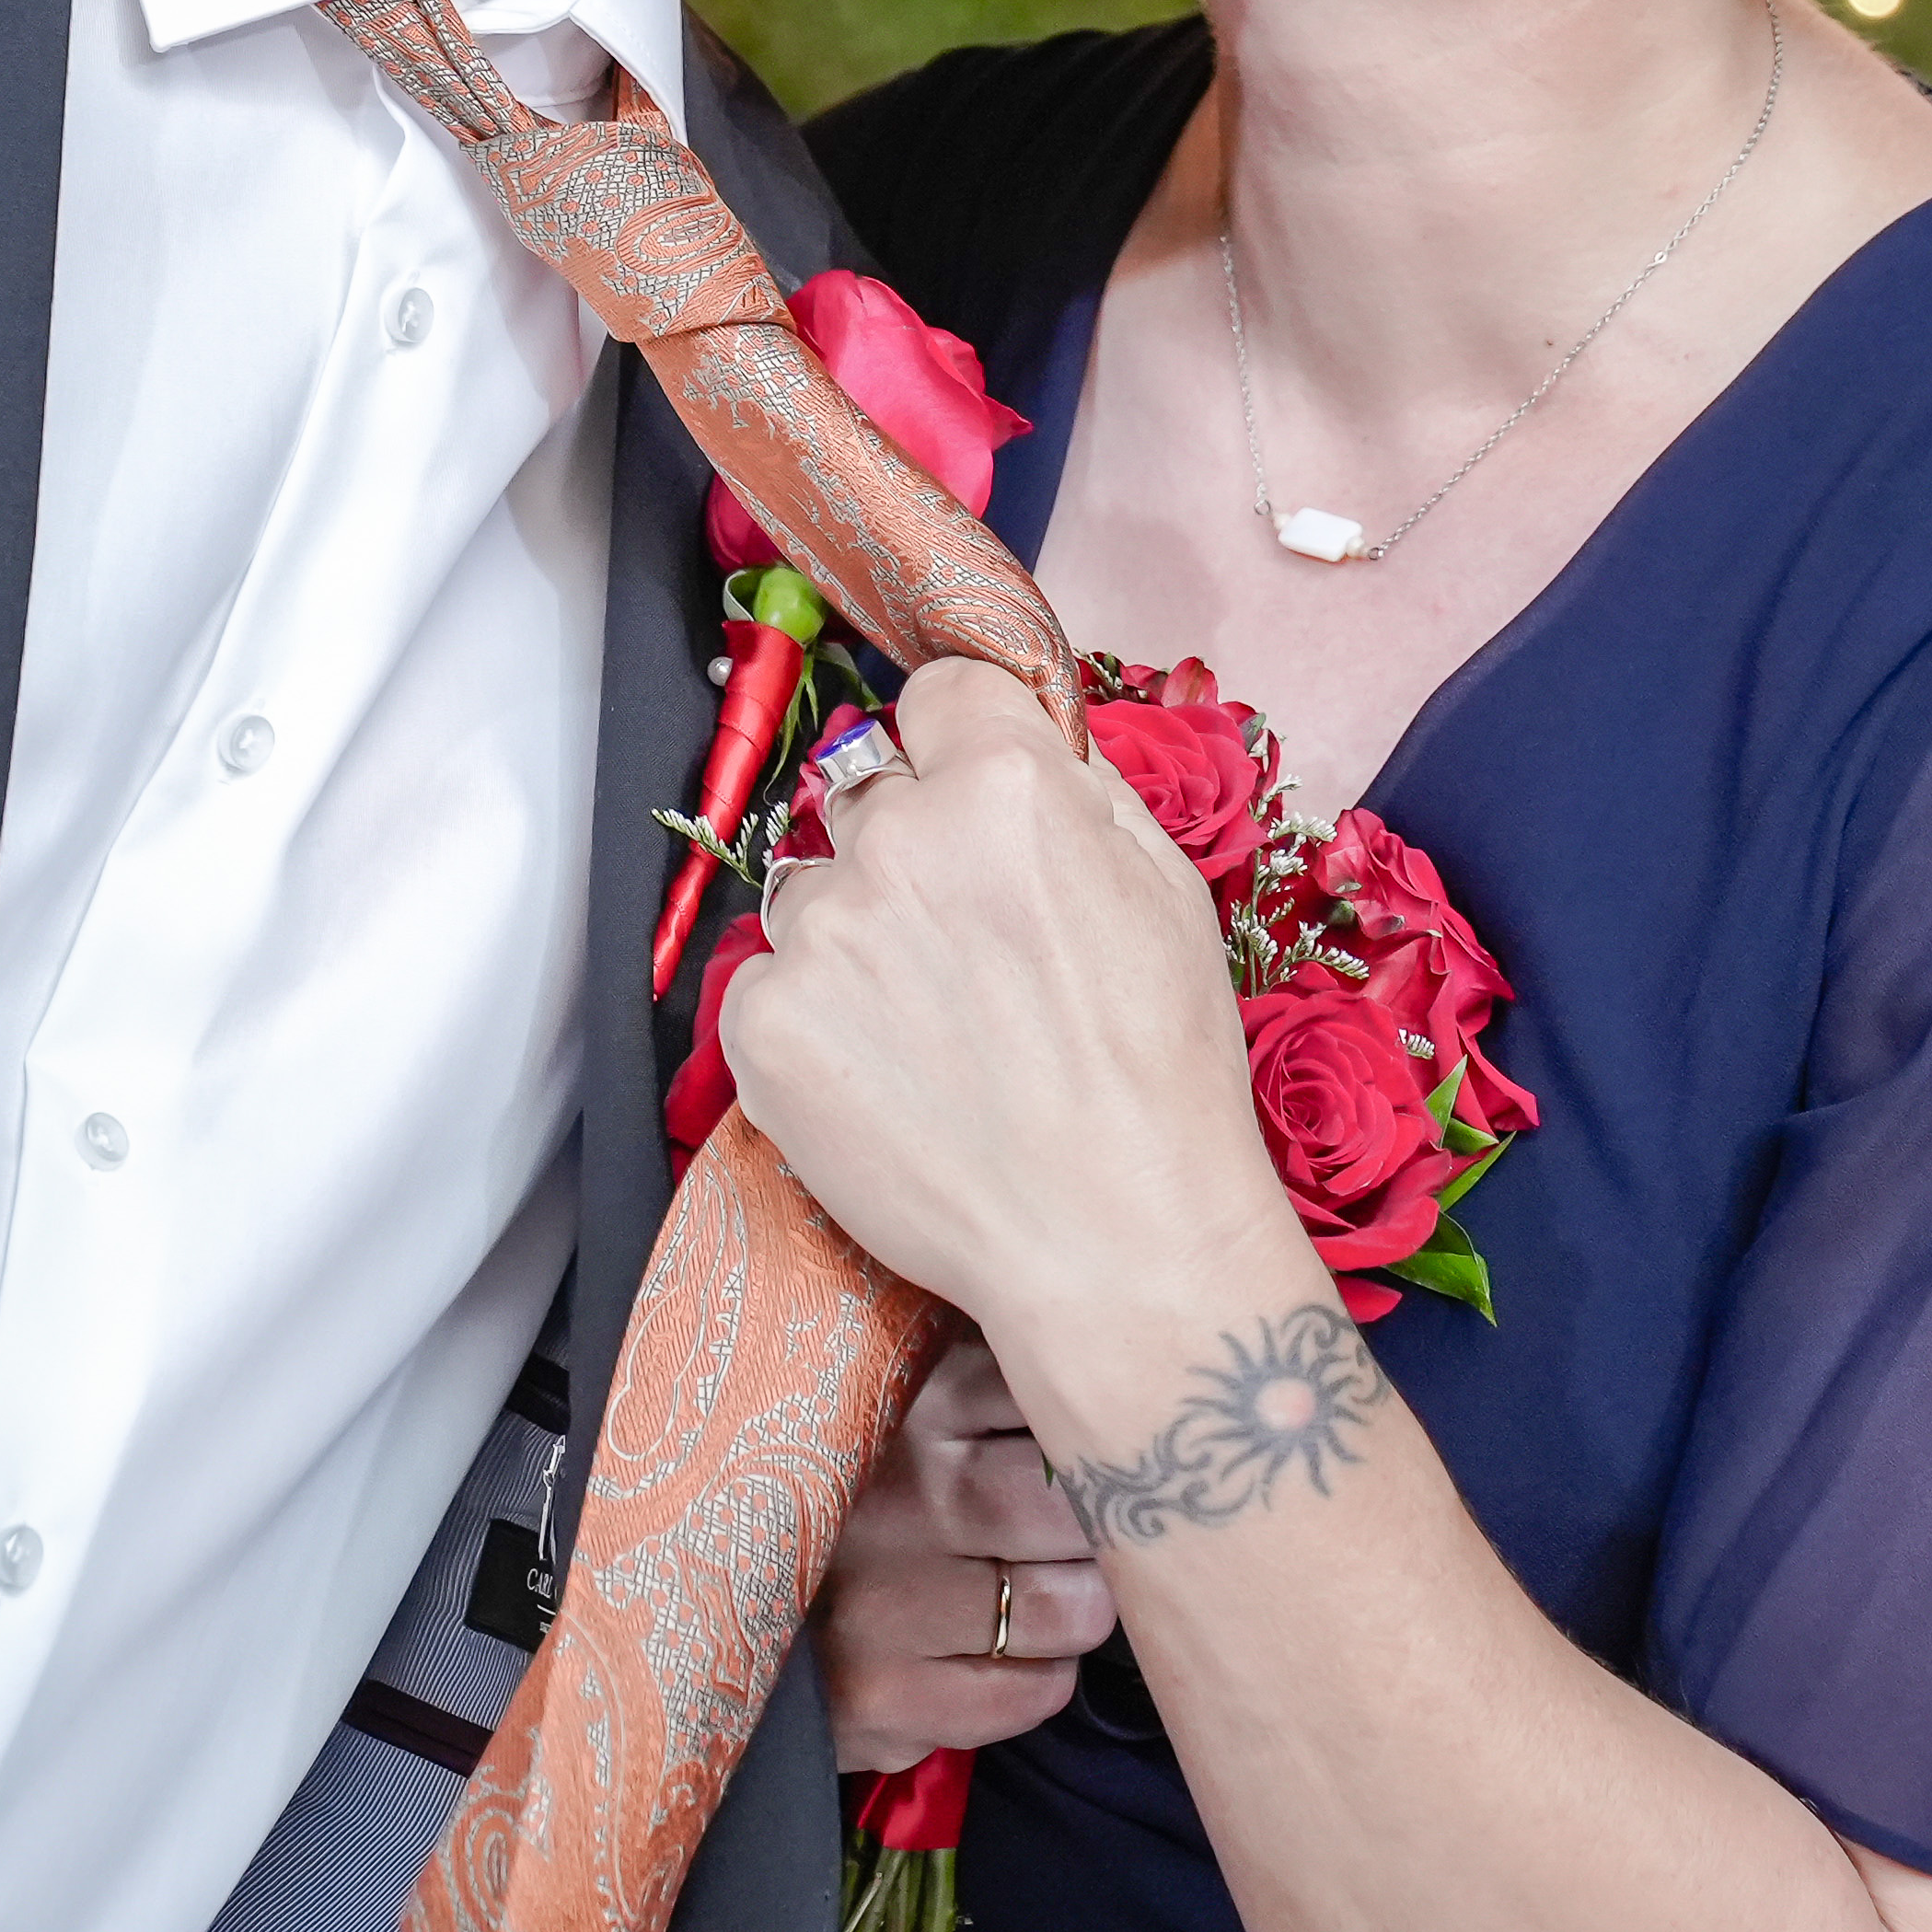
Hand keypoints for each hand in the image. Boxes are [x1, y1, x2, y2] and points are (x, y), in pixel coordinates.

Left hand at [715, 659, 1303, 1361]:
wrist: (1112, 1237)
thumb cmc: (1162, 1076)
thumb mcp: (1168, 892)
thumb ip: (1084, 794)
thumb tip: (1027, 741)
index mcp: (1007, 787)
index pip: (941, 695)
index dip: (963, 746)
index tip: (971, 796)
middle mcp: (900, 838)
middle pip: (868, 794)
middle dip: (909, 851)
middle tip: (966, 952)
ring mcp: (822, 932)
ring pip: (813, 892)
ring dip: (854, 937)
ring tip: (930, 1031)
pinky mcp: (763, 1023)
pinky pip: (770, 985)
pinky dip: (815, 1024)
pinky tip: (890, 1080)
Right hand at [813, 1332, 1116, 1770]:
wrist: (687, 1608)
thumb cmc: (813, 1491)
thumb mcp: (870, 1393)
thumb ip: (962, 1358)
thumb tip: (1087, 1335)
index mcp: (895, 1397)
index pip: (1050, 1397)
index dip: (1081, 1427)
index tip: (1079, 1439)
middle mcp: (890, 1494)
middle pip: (1073, 1504)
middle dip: (1095, 1523)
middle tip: (1074, 1528)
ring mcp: (881, 1603)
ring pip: (1071, 1606)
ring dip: (1076, 1606)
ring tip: (1044, 1591)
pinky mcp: (878, 1699)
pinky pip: (1029, 1691)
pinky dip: (1036, 1677)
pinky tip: (1001, 1652)